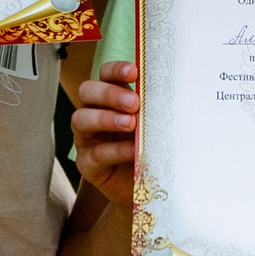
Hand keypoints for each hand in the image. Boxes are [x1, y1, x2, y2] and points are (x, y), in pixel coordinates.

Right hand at [71, 60, 140, 203]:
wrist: (146, 185)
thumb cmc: (150, 146)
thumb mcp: (153, 123)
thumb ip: (154, 107)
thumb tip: (173, 87)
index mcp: (109, 98)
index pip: (105, 75)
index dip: (115, 69)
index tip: (134, 72)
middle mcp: (92, 113)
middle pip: (87, 91)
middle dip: (109, 94)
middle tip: (134, 103)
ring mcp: (86, 138)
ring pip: (81, 119)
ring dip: (106, 118)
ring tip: (130, 124)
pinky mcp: (87, 164)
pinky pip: (95, 153)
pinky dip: (115, 150)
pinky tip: (134, 150)